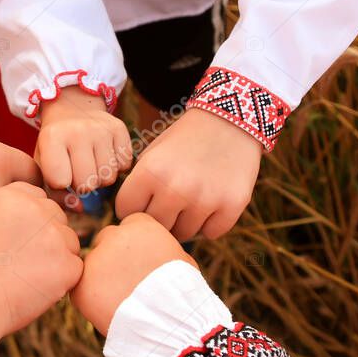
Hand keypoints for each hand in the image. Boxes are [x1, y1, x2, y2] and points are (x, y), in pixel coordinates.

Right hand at [0, 182, 82, 345]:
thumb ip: (15, 214)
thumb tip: (47, 220)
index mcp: (12, 195)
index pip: (39, 200)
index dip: (30, 224)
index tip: (14, 243)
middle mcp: (36, 209)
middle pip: (57, 219)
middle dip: (46, 240)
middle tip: (19, 264)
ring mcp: (54, 236)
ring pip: (69, 243)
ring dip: (56, 259)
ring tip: (24, 277)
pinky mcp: (67, 264)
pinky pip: (75, 268)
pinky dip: (61, 281)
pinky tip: (34, 289)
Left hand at [36, 87, 132, 194]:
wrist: (72, 109)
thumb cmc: (55, 145)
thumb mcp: (44, 164)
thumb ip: (55, 193)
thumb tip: (80, 209)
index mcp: (52, 138)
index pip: (60, 181)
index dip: (61, 184)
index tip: (59, 174)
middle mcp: (78, 131)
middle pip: (88, 184)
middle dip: (83, 185)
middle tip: (77, 171)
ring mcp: (101, 128)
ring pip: (109, 178)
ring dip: (101, 177)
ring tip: (91, 163)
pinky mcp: (119, 128)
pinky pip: (125, 165)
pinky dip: (117, 167)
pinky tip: (105, 155)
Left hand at [71, 213, 195, 334]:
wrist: (169, 324)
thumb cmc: (182, 295)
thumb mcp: (181, 259)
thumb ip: (160, 248)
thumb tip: (155, 252)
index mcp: (141, 226)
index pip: (129, 227)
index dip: (134, 247)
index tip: (139, 264)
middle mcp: (114, 236)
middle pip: (106, 241)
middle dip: (113, 259)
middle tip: (126, 284)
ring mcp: (94, 260)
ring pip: (92, 266)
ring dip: (102, 280)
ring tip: (122, 303)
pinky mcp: (81, 285)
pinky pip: (81, 291)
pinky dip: (91, 302)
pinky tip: (110, 313)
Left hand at [115, 109, 262, 240]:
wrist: (229, 122)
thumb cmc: (184, 141)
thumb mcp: (152, 154)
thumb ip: (137, 187)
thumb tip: (128, 223)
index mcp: (150, 172)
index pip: (126, 212)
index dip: (133, 207)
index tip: (143, 201)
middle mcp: (176, 189)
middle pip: (156, 227)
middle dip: (160, 217)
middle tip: (170, 202)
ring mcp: (205, 200)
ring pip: (183, 234)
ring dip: (185, 222)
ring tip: (191, 198)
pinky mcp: (231, 206)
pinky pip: (211, 233)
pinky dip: (210, 223)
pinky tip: (212, 201)